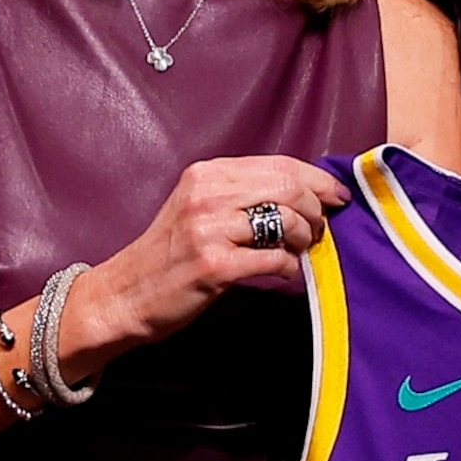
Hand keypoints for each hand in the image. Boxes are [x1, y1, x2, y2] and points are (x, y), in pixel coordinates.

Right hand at [63, 156, 350, 378]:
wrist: (123, 296)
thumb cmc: (170, 255)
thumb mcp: (198, 208)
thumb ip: (242, 193)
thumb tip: (305, 192)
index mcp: (207, 174)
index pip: (280, 164)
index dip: (318, 180)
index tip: (337, 196)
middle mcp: (207, 194)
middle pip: (290, 189)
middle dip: (316, 211)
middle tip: (318, 232)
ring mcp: (209, 229)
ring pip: (286, 221)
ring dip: (304, 239)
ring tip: (297, 251)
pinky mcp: (214, 265)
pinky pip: (275, 259)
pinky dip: (288, 267)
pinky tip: (281, 273)